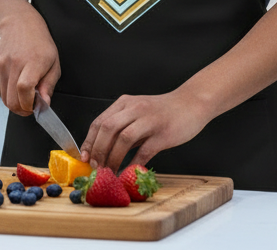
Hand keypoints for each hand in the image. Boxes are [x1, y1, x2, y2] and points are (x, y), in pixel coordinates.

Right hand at [0, 8, 59, 115]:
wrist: (19, 24)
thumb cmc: (40, 44)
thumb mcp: (54, 63)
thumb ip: (49, 85)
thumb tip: (44, 104)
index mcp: (32, 61)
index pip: (24, 89)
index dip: (29, 104)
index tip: (35, 106)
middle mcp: (14, 62)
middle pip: (12, 100)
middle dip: (22, 109)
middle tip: (30, 104)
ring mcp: (0, 64)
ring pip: (4, 98)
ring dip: (15, 101)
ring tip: (24, 91)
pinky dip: (7, 92)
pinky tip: (15, 81)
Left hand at [80, 88, 209, 172]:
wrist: (191, 103)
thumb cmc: (163, 111)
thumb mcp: (138, 112)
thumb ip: (123, 126)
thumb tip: (103, 150)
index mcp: (125, 103)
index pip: (99, 121)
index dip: (89, 141)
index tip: (84, 158)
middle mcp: (134, 109)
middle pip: (108, 128)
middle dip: (98, 150)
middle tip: (96, 167)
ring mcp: (149, 120)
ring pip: (123, 138)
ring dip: (113, 158)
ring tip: (109, 172)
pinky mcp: (162, 133)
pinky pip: (144, 151)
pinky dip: (133, 164)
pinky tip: (128, 173)